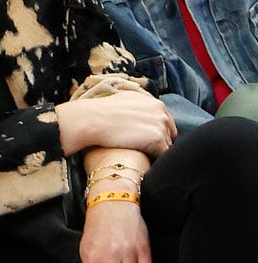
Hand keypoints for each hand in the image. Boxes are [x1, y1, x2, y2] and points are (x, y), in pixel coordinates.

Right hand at [57, 90, 176, 155]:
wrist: (92, 120)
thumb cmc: (101, 112)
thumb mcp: (125, 100)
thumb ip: (138, 106)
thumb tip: (138, 115)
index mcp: (154, 102)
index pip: (165, 122)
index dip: (156, 133)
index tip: (145, 142)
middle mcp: (161, 111)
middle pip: (169, 134)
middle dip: (160, 143)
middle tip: (144, 152)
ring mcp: (161, 125)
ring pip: (167, 146)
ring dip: (156, 153)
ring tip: (142, 158)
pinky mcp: (158, 139)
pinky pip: (163, 156)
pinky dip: (155, 161)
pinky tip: (143, 163)